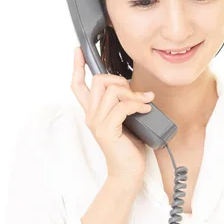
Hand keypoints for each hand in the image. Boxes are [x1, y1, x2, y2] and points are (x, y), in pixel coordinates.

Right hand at [70, 46, 153, 181]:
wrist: (128, 172)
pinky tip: (146, 108)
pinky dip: (137, 104)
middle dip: (118, 80)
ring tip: (144, 103)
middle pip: (97, 80)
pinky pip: (122, 106)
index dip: (77, 66)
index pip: (78, 85)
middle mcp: (91, 115)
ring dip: (132, 93)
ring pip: (111, 91)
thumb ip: (124, 104)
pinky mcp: (107, 130)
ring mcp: (97, 122)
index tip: (79, 51)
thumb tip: (137, 90)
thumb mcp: (127, 120)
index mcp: (93, 111)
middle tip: (134, 93)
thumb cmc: (130, 147)